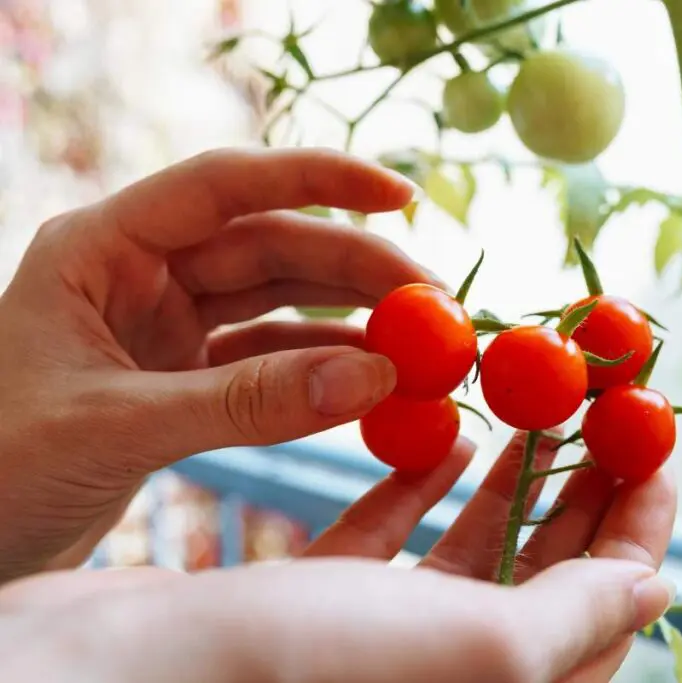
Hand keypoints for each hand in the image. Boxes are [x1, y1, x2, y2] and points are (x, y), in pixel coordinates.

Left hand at [0, 147, 441, 580]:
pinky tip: (373, 385)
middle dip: (359, 272)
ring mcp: (168, 325)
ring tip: (421, 347)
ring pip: (282, 304)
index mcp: (101, 247)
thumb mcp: (121, 426)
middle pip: (274, 248)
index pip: (224, 185)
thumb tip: (377, 379)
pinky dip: (323, 374)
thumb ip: (248, 403)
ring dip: (352, 323)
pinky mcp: (186, 378)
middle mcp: (141, 273)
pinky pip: (271, 363)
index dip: (319, 179)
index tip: (402, 194)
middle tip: (437, 307)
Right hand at [0, 433, 677, 682]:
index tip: (655, 444)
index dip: (639, 524)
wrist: (113, 677)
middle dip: (582, 485)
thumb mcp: (472, 645)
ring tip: (539, 407)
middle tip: (605, 407)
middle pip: (547, 572)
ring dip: (510, 477)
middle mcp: (445, 674)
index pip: (607, 611)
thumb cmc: (299, 669)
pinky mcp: (317, 607)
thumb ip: (573, 620)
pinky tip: (449, 437)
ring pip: (473, 550)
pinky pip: (391, 542)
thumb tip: (650, 593)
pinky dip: (422, 486)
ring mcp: (379, 642)